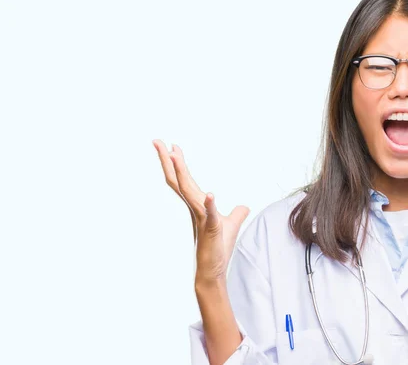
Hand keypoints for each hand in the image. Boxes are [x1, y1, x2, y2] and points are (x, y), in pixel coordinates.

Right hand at [153, 139, 249, 285]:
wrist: (212, 272)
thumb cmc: (218, 249)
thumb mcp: (231, 225)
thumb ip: (236, 214)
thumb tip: (244, 206)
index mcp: (197, 206)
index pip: (185, 181)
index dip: (177, 164)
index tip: (170, 147)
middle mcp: (195, 209)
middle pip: (179, 181)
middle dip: (168, 161)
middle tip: (157, 141)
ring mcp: (201, 219)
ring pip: (189, 192)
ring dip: (182, 173)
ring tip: (172, 154)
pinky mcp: (211, 231)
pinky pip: (210, 215)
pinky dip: (210, 205)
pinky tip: (210, 193)